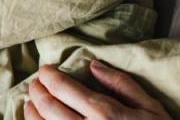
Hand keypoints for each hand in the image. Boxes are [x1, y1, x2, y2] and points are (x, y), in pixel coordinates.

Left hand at [24, 61, 171, 119]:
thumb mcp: (149, 106)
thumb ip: (121, 83)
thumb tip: (93, 66)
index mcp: (105, 114)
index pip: (65, 89)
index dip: (50, 76)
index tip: (45, 69)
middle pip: (49, 107)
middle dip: (37, 91)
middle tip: (35, 82)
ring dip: (31, 113)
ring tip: (29, 102)